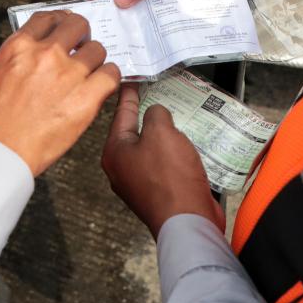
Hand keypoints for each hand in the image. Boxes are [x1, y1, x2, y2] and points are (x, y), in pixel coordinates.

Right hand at [0, 11, 120, 175]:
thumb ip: (18, 59)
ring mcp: (68, 73)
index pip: (48, 17)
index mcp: (19, 47)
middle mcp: (45, 54)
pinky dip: (109, 78)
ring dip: (95, 59)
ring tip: (91, 72)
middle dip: (81, 35)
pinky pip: (111, 75)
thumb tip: (34, 55)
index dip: (60, 21)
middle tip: (81, 47)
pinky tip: (102, 85)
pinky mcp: (86, 97)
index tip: (64, 27)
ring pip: (97, 50)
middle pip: (78, 25)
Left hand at [101, 85, 223, 237]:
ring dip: (162, 135)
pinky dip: (171, 153)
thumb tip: (156, 114)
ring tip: (173, 117)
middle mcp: (121, 169)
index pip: (121, 114)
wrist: (187, 221)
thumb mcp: (162, 132)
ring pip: (149, 149)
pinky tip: (183, 145)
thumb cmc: (170, 177)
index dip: (129, 94)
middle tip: (154, 94)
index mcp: (114, 152)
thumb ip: (156, 114)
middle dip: (146, 114)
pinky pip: (162, 164)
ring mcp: (138, 183)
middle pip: (133, 132)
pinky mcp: (157, 193)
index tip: (131, 80)